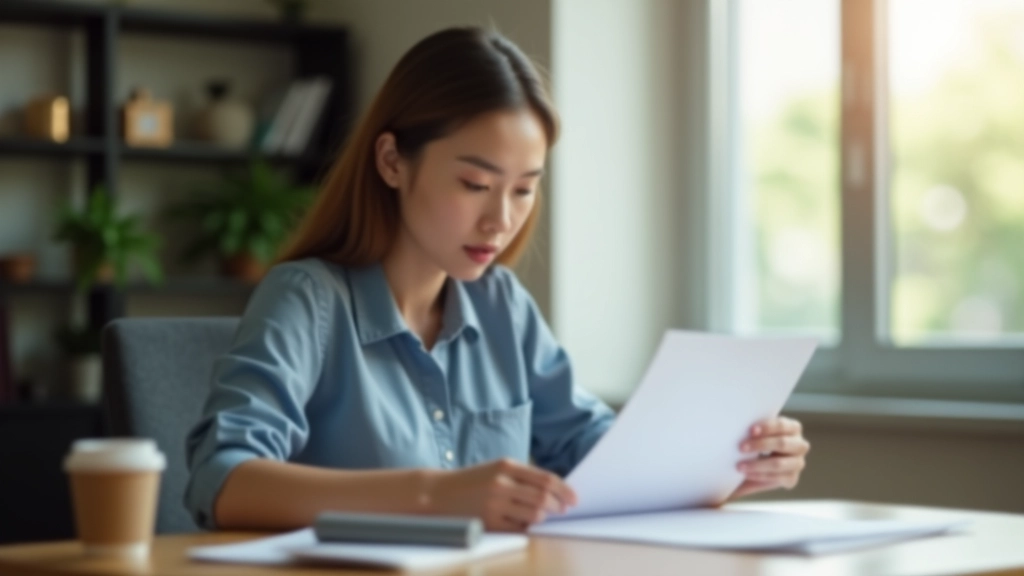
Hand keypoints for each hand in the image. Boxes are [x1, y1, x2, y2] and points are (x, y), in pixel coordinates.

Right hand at [428, 458, 576, 531]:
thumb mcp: (497, 470)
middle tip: (562, 510)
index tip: (574, 498)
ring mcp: (494, 504)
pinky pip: (519, 529)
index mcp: (506, 466)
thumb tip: (554, 492)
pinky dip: (527, 528)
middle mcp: (501, 483)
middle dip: (557, 506)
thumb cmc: (473, 482)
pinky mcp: (488, 522)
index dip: (564, 490)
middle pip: (543, 498)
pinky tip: (525, 524)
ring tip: (542, 516)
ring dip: (543, 518)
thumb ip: (523, 477)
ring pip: (534, 515)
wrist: (437, 494)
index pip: (545, 479)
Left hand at [730, 416, 808, 499]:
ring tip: (740, 466)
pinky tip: (747, 474)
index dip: (767, 427)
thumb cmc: (758, 442)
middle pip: (782, 443)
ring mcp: (798, 463)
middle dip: (761, 445)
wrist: (760, 464)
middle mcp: (800, 445)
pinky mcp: (792, 479)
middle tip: (741, 447)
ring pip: (779, 463)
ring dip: (757, 465)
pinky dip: (759, 476)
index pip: (782, 425)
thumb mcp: (759, 434)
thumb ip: (754, 430)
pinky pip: (776, 478)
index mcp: (793, 428)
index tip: (751, 430)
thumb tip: (738, 421)